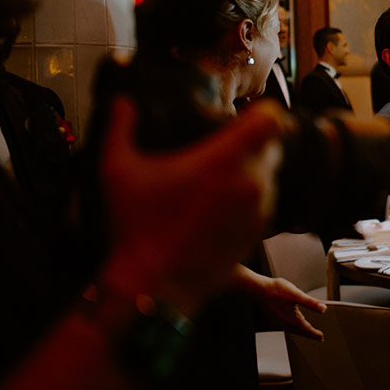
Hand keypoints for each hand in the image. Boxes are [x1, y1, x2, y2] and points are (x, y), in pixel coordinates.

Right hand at [100, 97, 289, 314]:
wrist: (152, 287)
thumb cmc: (136, 228)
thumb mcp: (118, 171)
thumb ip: (120, 128)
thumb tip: (121, 102)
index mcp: (224, 160)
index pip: (271, 120)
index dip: (261, 113)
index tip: (244, 116)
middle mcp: (251, 182)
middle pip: (272, 146)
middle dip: (253, 142)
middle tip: (225, 147)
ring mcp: (258, 210)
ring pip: (270, 176)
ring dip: (252, 171)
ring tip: (218, 180)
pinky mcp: (257, 233)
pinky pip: (264, 203)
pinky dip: (249, 198)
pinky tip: (219, 205)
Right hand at [237, 267, 325, 339]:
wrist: (259, 289)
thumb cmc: (276, 290)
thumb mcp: (297, 294)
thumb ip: (311, 303)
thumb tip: (323, 309)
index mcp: (293, 319)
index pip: (307, 330)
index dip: (315, 334)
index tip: (321, 337)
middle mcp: (286, 323)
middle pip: (301, 332)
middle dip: (309, 335)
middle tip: (317, 338)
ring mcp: (279, 322)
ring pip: (293, 330)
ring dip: (301, 332)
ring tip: (307, 332)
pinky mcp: (274, 318)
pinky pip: (287, 327)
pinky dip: (293, 328)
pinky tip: (293, 324)